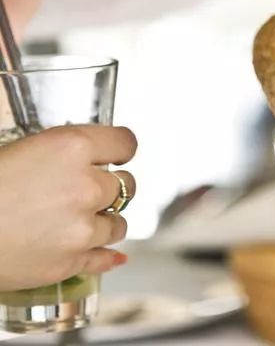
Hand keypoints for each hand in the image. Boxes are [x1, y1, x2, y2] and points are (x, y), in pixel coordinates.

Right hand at [0, 126, 136, 290]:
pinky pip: (105, 257)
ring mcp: (80, 227)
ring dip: (105, 221)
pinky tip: (108, 253)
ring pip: (119, 223)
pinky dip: (104, 255)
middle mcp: (85, 185)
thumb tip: (87, 156)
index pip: (125, 143)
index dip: (120, 149)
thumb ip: (58, 152)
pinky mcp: (70, 262)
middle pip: (126, 184)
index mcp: (71, 146)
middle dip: (109, 186)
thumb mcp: (18, 149)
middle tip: (87, 190)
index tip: (117, 154)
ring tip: (80, 221)